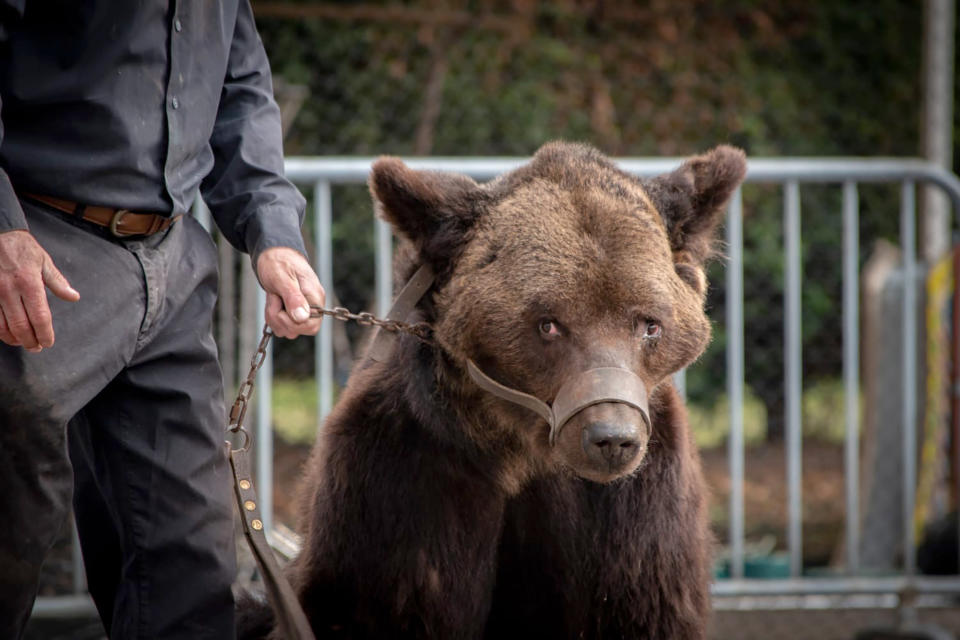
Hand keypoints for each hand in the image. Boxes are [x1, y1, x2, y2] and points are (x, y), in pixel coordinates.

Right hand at [0, 230, 79, 350]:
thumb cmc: (22, 248)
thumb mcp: (44, 262)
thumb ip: (58, 282)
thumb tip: (74, 297)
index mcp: (29, 283)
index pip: (40, 317)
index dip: (45, 334)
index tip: (48, 343)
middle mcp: (9, 290)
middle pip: (21, 326)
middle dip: (30, 341)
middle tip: (37, 348)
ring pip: (2, 326)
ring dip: (14, 339)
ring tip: (23, 343)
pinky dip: (0, 330)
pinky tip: (7, 334)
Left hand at [256, 247, 323, 338]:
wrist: (273, 254)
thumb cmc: (279, 262)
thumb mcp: (283, 278)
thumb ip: (293, 298)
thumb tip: (302, 318)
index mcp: (315, 298)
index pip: (311, 326)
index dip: (292, 322)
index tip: (281, 304)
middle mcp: (312, 307)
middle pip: (297, 330)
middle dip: (279, 318)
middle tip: (275, 298)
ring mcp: (302, 310)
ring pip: (287, 330)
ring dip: (274, 317)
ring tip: (273, 297)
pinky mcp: (292, 313)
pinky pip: (281, 326)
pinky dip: (272, 317)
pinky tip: (273, 301)